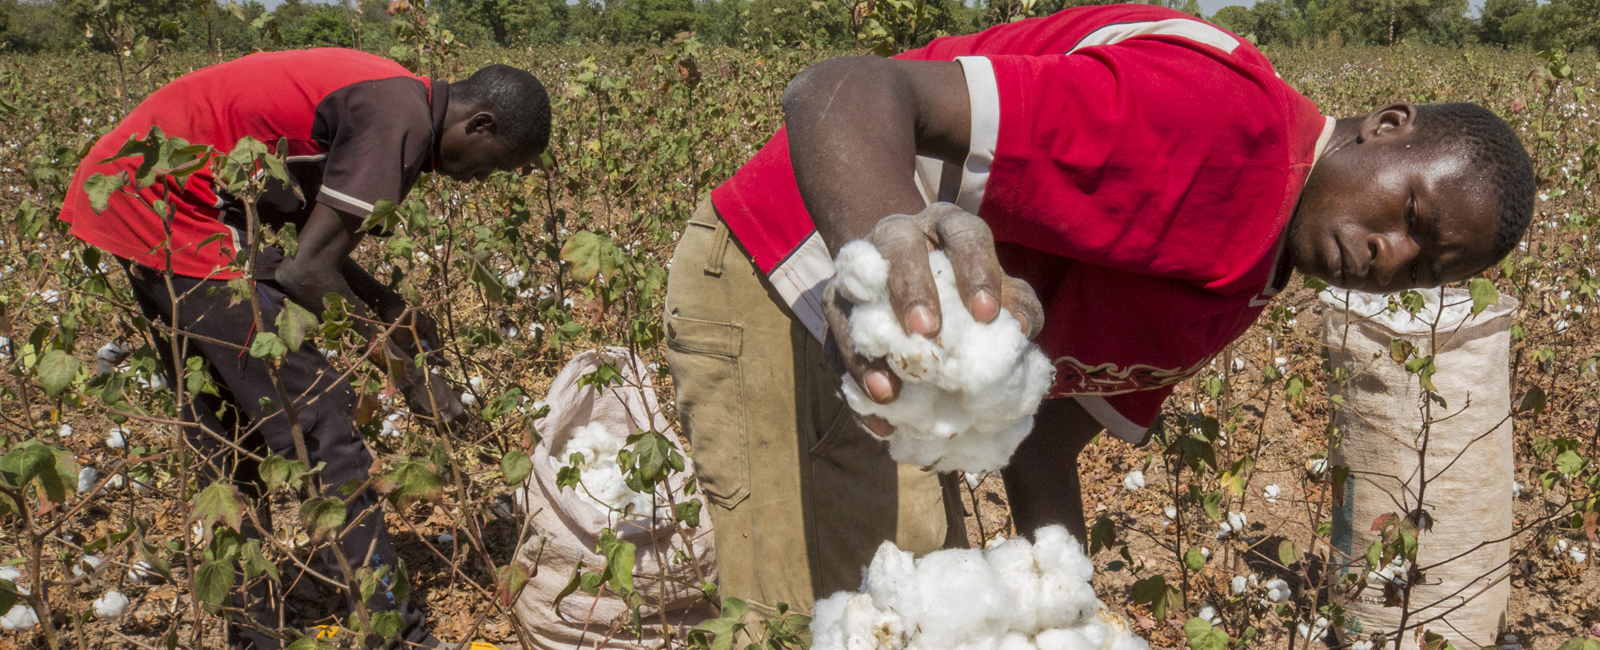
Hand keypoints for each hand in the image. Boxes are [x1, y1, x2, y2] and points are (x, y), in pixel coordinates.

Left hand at [385, 307, 447, 366]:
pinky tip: (418, 355)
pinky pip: (408, 356)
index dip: (441, 358)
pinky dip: (413, 358)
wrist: (400, 312)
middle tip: (434, 363)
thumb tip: (439, 351)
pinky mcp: (401, 348)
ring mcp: (411, 348)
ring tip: (424, 349)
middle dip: (433, 362)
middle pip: (428, 357)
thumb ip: (434, 338)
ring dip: (423, 358)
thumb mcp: (429, 325)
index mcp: (428, 341)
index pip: (436, 351)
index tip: (447, 363)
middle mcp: (420, 346)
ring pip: (419, 358)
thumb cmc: (416, 317)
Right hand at [399, 363, 467, 429]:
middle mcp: (447, 419)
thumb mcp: (448, 391)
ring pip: (442, 432)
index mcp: (456, 410)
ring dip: (442, 428)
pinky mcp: (425, 423)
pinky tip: (430, 417)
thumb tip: (453, 406)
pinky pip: (431, 427)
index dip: (462, 420)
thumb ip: (452, 402)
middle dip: (452, 425)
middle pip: (454, 429)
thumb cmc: (434, 385)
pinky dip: (432, 424)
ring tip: (440, 423)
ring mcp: (436, 423)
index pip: (464, 421)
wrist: (415, 386)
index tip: (460, 419)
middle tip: (449, 421)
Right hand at [823, 203, 1042, 431]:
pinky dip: (852, 384)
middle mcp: (897, 237)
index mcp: (946, 226)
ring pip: (850, 298)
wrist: (911, 285)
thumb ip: (1016, 305)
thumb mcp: (997, 292)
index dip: (976, 269)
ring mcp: (857, 273)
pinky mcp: (834, 309)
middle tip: (926, 331)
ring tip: (888, 393)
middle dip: (911, 288)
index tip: (987, 314)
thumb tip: (1021, 329)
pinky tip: (878, 420)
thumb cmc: (967, 290)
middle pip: (898, 246)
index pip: (963, 233)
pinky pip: (833, 345)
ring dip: (866, 349)